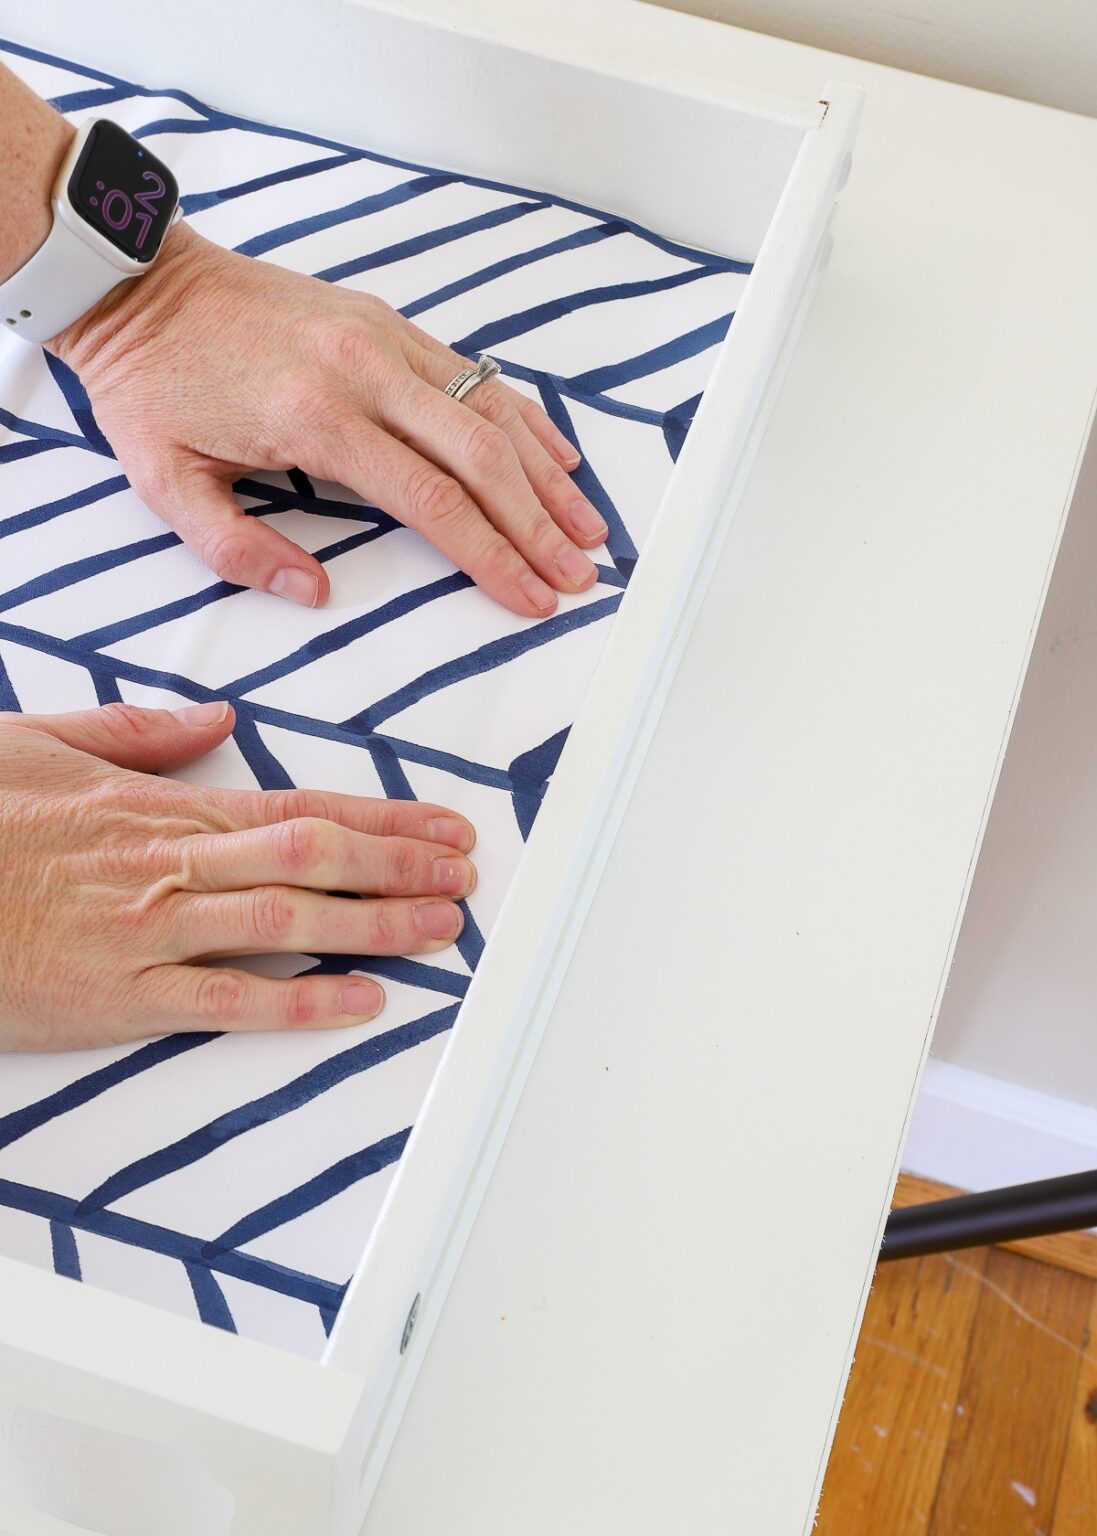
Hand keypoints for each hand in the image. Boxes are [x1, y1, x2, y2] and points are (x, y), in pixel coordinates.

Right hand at [0, 702, 476, 1050]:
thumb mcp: (41, 744)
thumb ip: (137, 732)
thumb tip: (218, 720)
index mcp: (161, 804)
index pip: (298, 804)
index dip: (382, 817)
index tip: (442, 824)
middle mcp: (171, 863)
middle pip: (312, 855)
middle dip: (399, 865)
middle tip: (466, 875)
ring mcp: (149, 931)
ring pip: (288, 920)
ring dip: (375, 922)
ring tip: (443, 928)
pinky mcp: (119, 999)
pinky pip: (227, 999)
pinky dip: (303, 1001)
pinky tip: (364, 999)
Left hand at [52, 222, 608, 615]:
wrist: (137, 278)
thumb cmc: (153, 384)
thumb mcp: (166, 482)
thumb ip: (238, 549)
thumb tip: (316, 594)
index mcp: (316, 417)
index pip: (432, 501)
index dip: (491, 556)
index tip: (531, 597)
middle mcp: (365, 370)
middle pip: (481, 458)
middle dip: (538, 525)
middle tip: (579, 574)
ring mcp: (383, 337)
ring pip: (490, 410)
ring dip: (547, 474)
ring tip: (588, 526)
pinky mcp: (386, 319)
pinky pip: (472, 372)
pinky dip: (521, 416)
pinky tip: (557, 454)